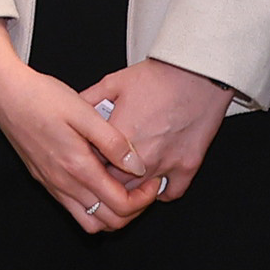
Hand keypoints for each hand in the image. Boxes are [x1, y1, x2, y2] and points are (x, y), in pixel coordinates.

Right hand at [0, 22, 151, 232]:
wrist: (4, 94)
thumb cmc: (40, 98)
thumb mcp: (84, 112)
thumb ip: (113, 142)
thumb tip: (137, 165)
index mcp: (78, 168)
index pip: (120, 206)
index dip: (144, 199)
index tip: (151, 181)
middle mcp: (64, 183)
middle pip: (108, 222)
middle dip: (133, 210)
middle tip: (143, 188)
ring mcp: (52, 184)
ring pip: (89, 222)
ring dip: (112, 213)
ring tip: (123, 188)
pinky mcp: (45, 180)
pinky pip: (73, 208)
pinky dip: (93, 205)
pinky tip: (99, 180)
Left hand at [80, 58, 237, 203]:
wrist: (198, 74)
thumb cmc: (158, 76)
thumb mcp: (114, 83)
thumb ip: (89, 100)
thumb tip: (71, 110)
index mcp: (118, 137)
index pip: (92, 166)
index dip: (88, 164)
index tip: (89, 159)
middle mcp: (141, 157)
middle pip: (114, 186)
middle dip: (107, 181)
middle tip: (107, 171)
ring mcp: (166, 164)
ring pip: (140, 195)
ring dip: (132, 189)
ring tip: (127, 177)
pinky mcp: (187, 167)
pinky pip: (171, 193)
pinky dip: (161, 191)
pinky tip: (154, 180)